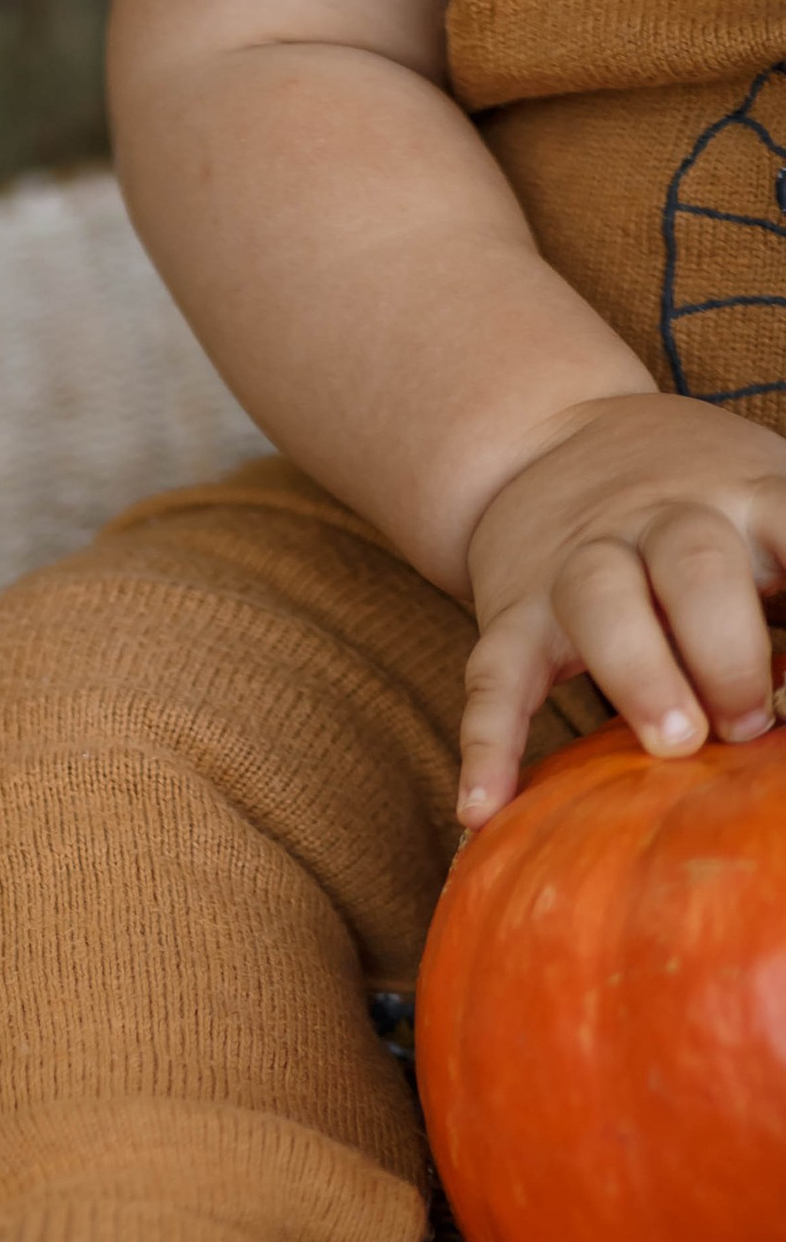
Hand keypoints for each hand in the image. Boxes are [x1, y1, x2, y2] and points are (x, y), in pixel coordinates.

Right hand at [459, 392, 785, 821]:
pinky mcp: (512, 612)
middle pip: (696, 567)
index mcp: (749, 496)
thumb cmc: (702, 504)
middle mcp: (664, 518)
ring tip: (673, 745)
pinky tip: (483, 806)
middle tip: (748, 725)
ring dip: (639, 677)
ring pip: (600, 602)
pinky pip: (494, 677)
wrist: (552, 435)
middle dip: (728, 654)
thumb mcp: (769, 509)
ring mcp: (580, 562)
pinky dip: (488, 744)